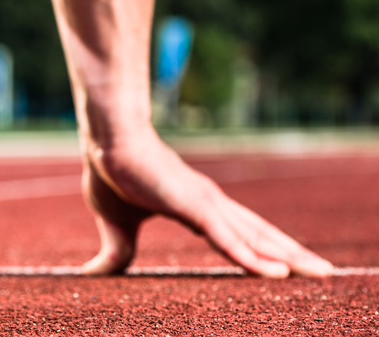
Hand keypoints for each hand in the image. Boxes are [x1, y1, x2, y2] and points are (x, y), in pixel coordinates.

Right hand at [79, 130, 333, 277]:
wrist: (106, 141)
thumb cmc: (110, 172)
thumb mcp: (115, 223)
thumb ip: (117, 251)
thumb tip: (91, 275)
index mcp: (195, 205)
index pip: (238, 232)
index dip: (263, 249)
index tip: (287, 267)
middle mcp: (210, 203)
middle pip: (260, 233)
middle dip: (293, 253)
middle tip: (325, 272)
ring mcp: (206, 203)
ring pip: (255, 237)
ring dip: (288, 257)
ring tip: (320, 272)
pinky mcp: (195, 206)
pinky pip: (229, 240)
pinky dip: (253, 258)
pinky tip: (276, 273)